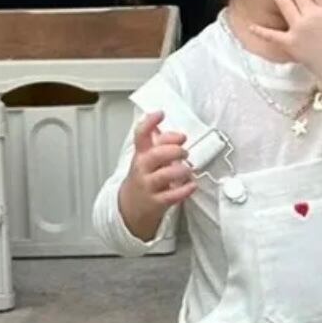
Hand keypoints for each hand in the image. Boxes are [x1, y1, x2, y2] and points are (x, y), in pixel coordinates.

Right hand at [118, 111, 196, 241]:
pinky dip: (185, 190)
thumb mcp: (146, 159)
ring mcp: (148, 186)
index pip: (141, 134)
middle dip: (175, 150)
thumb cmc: (144, 179)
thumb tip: (166, 127)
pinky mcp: (156, 202)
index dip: (149, 122)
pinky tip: (191, 185)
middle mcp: (142, 168)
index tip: (160, 114)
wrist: (130, 208)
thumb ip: (158, 144)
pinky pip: (172, 195)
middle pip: (157, 154)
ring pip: (164, 175)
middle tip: (185, 153)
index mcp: (141, 154)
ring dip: (181, 170)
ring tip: (187, 170)